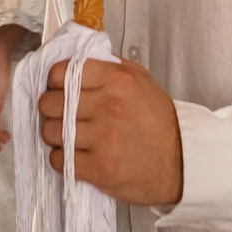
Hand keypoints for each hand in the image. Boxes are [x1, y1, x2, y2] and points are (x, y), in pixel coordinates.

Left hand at [38, 56, 183, 208]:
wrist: (182, 162)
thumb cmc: (159, 121)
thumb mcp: (140, 80)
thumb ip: (107, 67)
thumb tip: (73, 62)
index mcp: (118, 79)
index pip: (61, 73)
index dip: (55, 82)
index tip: (59, 90)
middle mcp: (110, 106)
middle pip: (50, 103)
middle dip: (51, 110)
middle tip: (62, 116)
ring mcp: (104, 139)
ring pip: (50, 132)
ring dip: (55, 136)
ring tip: (69, 137)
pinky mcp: (100, 169)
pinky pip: (59, 159)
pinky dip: (61, 158)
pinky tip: (76, 155)